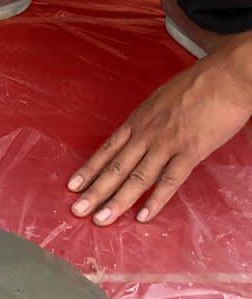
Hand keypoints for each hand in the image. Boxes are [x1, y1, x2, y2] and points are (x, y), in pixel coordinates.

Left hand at [68, 44, 251, 224]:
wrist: (229, 75)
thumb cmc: (200, 82)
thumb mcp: (161, 99)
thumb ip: (149, 120)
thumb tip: (142, 133)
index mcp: (139, 120)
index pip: (107, 149)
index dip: (89, 169)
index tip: (72, 186)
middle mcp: (147, 134)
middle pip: (115, 168)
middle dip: (94, 192)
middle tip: (77, 211)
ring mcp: (167, 144)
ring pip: (136, 178)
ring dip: (117, 201)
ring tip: (101, 219)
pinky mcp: (190, 151)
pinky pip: (169, 181)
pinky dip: (155, 200)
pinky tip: (142, 216)